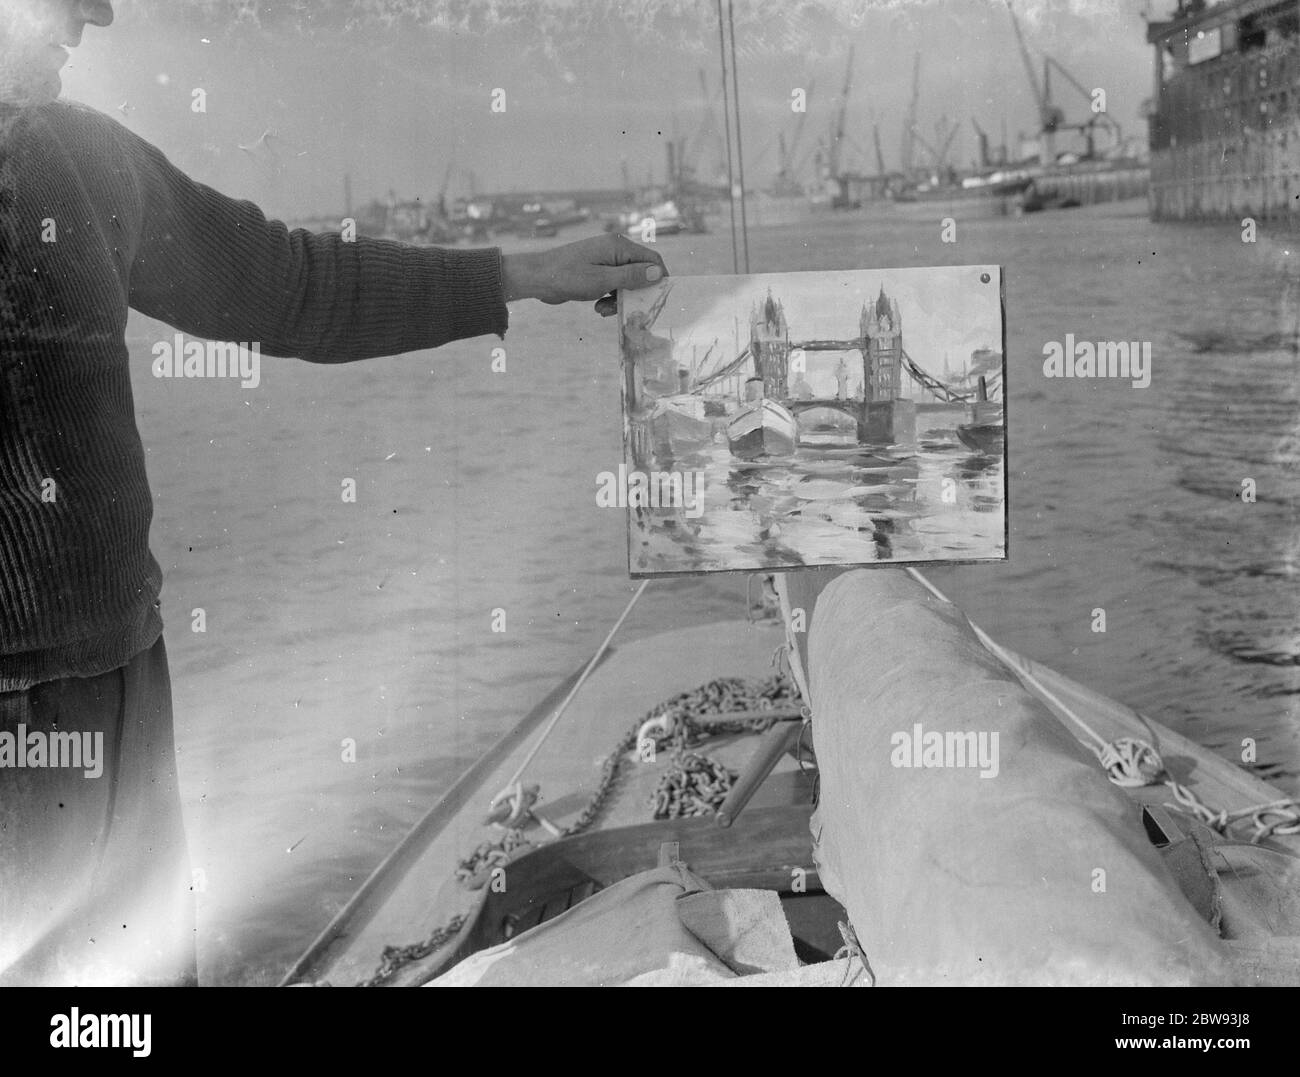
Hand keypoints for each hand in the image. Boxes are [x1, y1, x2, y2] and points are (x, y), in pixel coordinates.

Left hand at [501, 234, 667, 316]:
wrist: (538, 278)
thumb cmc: (568, 276)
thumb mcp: (602, 280)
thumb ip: (631, 276)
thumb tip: (658, 273)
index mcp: (619, 246)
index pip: (652, 260)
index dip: (658, 279)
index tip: (655, 299)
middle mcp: (615, 250)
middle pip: (640, 272)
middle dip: (635, 293)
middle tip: (624, 309)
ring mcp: (605, 260)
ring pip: (627, 282)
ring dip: (620, 299)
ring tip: (604, 310)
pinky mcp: (597, 271)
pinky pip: (614, 286)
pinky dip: (610, 298)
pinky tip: (598, 307)